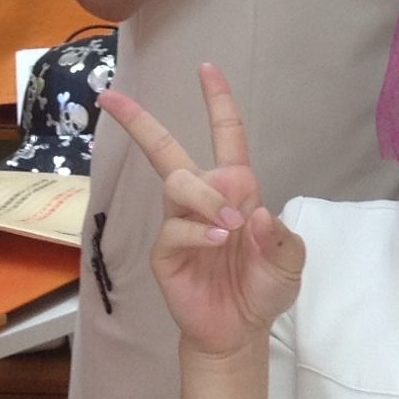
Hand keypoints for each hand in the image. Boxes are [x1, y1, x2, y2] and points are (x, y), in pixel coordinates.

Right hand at [98, 63, 304, 361]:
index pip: (226, 134)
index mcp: (235, 187)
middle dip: (137, 120)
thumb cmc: (264, 287)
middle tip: (109, 97)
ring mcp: (180, 223)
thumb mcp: (289, 260)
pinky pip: (175, 228)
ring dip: (206, 198)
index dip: (217, 100)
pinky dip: (198, 232)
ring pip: (178, 184)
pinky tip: (217, 242)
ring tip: (230, 226)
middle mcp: (203, 197)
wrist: (241, 330)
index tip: (206, 67)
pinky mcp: (166, 252)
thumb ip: (280, 236)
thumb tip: (253, 213)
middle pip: (165, 149)